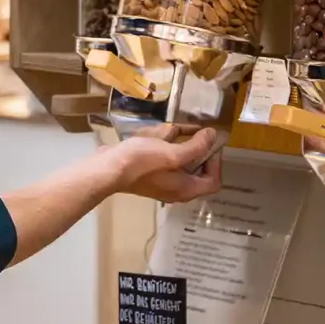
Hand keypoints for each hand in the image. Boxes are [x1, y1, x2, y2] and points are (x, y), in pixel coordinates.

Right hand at [111, 126, 225, 203]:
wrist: (108, 169)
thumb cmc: (142, 162)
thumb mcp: (173, 152)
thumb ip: (197, 146)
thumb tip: (213, 136)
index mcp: (187, 189)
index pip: (214, 180)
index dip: (216, 162)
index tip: (208, 144)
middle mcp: (177, 190)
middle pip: (198, 173)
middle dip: (198, 152)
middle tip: (193, 135)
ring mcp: (162, 185)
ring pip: (182, 166)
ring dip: (181, 148)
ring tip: (174, 132)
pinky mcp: (150, 177)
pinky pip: (167, 164)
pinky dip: (167, 149)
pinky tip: (159, 136)